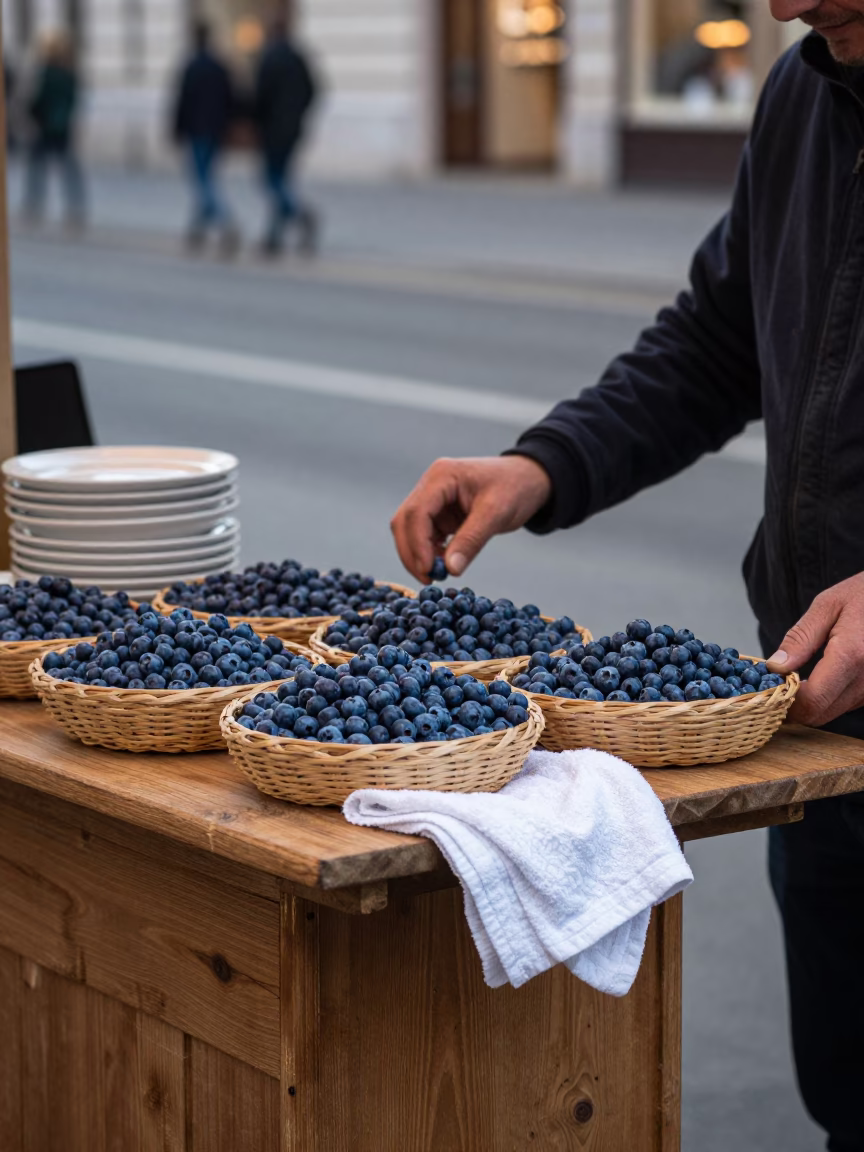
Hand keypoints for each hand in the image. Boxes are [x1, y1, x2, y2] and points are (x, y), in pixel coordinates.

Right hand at [390, 455, 551, 583]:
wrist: (528, 479)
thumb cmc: (515, 487)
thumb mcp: (496, 513)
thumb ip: (472, 540)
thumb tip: (451, 570)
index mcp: (441, 476)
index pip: (416, 512)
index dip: (417, 543)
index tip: (428, 570)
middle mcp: (431, 485)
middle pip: (405, 521)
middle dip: (412, 552)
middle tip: (427, 579)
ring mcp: (433, 499)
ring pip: (410, 531)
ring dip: (419, 555)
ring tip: (437, 575)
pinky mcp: (439, 514)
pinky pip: (425, 536)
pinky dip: (430, 553)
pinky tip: (442, 566)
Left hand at [767, 572, 863, 725]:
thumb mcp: (827, 606)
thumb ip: (800, 638)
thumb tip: (775, 667)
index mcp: (851, 655)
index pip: (812, 700)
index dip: (785, 702)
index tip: (768, 687)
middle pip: (820, 714)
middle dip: (793, 706)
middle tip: (774, 686)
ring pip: (831, 713)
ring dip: (809, 704)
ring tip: (793, 679)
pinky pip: (845, 705)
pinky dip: (826, 699)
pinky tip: (816, 679)